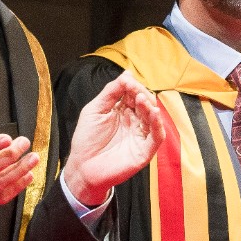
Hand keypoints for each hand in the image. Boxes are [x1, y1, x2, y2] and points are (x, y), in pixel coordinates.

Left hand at [62, 72, 165, 206]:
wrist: (82, 167)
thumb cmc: (87, 139)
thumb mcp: (95, 109)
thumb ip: (111, 92)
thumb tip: (127, 73)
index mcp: (123, 110)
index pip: (134, 93)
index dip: (132, 86)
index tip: (126, 81)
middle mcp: (135, 121)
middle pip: (146, 103)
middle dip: (141, 93)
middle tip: (134, 90)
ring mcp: (141, 135)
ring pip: (153, 117)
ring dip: (149, 106)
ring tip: (141, 99)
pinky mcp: (145, 150)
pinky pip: (157, 136)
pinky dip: (158, 124)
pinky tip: (154, 113)